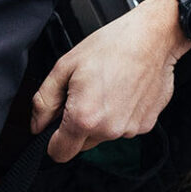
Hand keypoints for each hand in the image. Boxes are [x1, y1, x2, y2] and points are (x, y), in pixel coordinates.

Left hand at [31, 0, 190, 161]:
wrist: (153, 38)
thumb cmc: (112, 46)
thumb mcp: (65, 66)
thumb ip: (45, 100)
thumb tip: (37, 124)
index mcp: (84, 118)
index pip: (59, 153)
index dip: (53, 141)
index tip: (57, 126)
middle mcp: (108, 130)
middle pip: (82, 145)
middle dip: (79, 126)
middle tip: (86, 94)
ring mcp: (130, 129)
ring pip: (105, 134)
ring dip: (102, 119)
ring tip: (108, 88)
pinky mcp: (147, 124)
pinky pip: (125, 127)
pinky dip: (122, 114)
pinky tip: (125, 91)